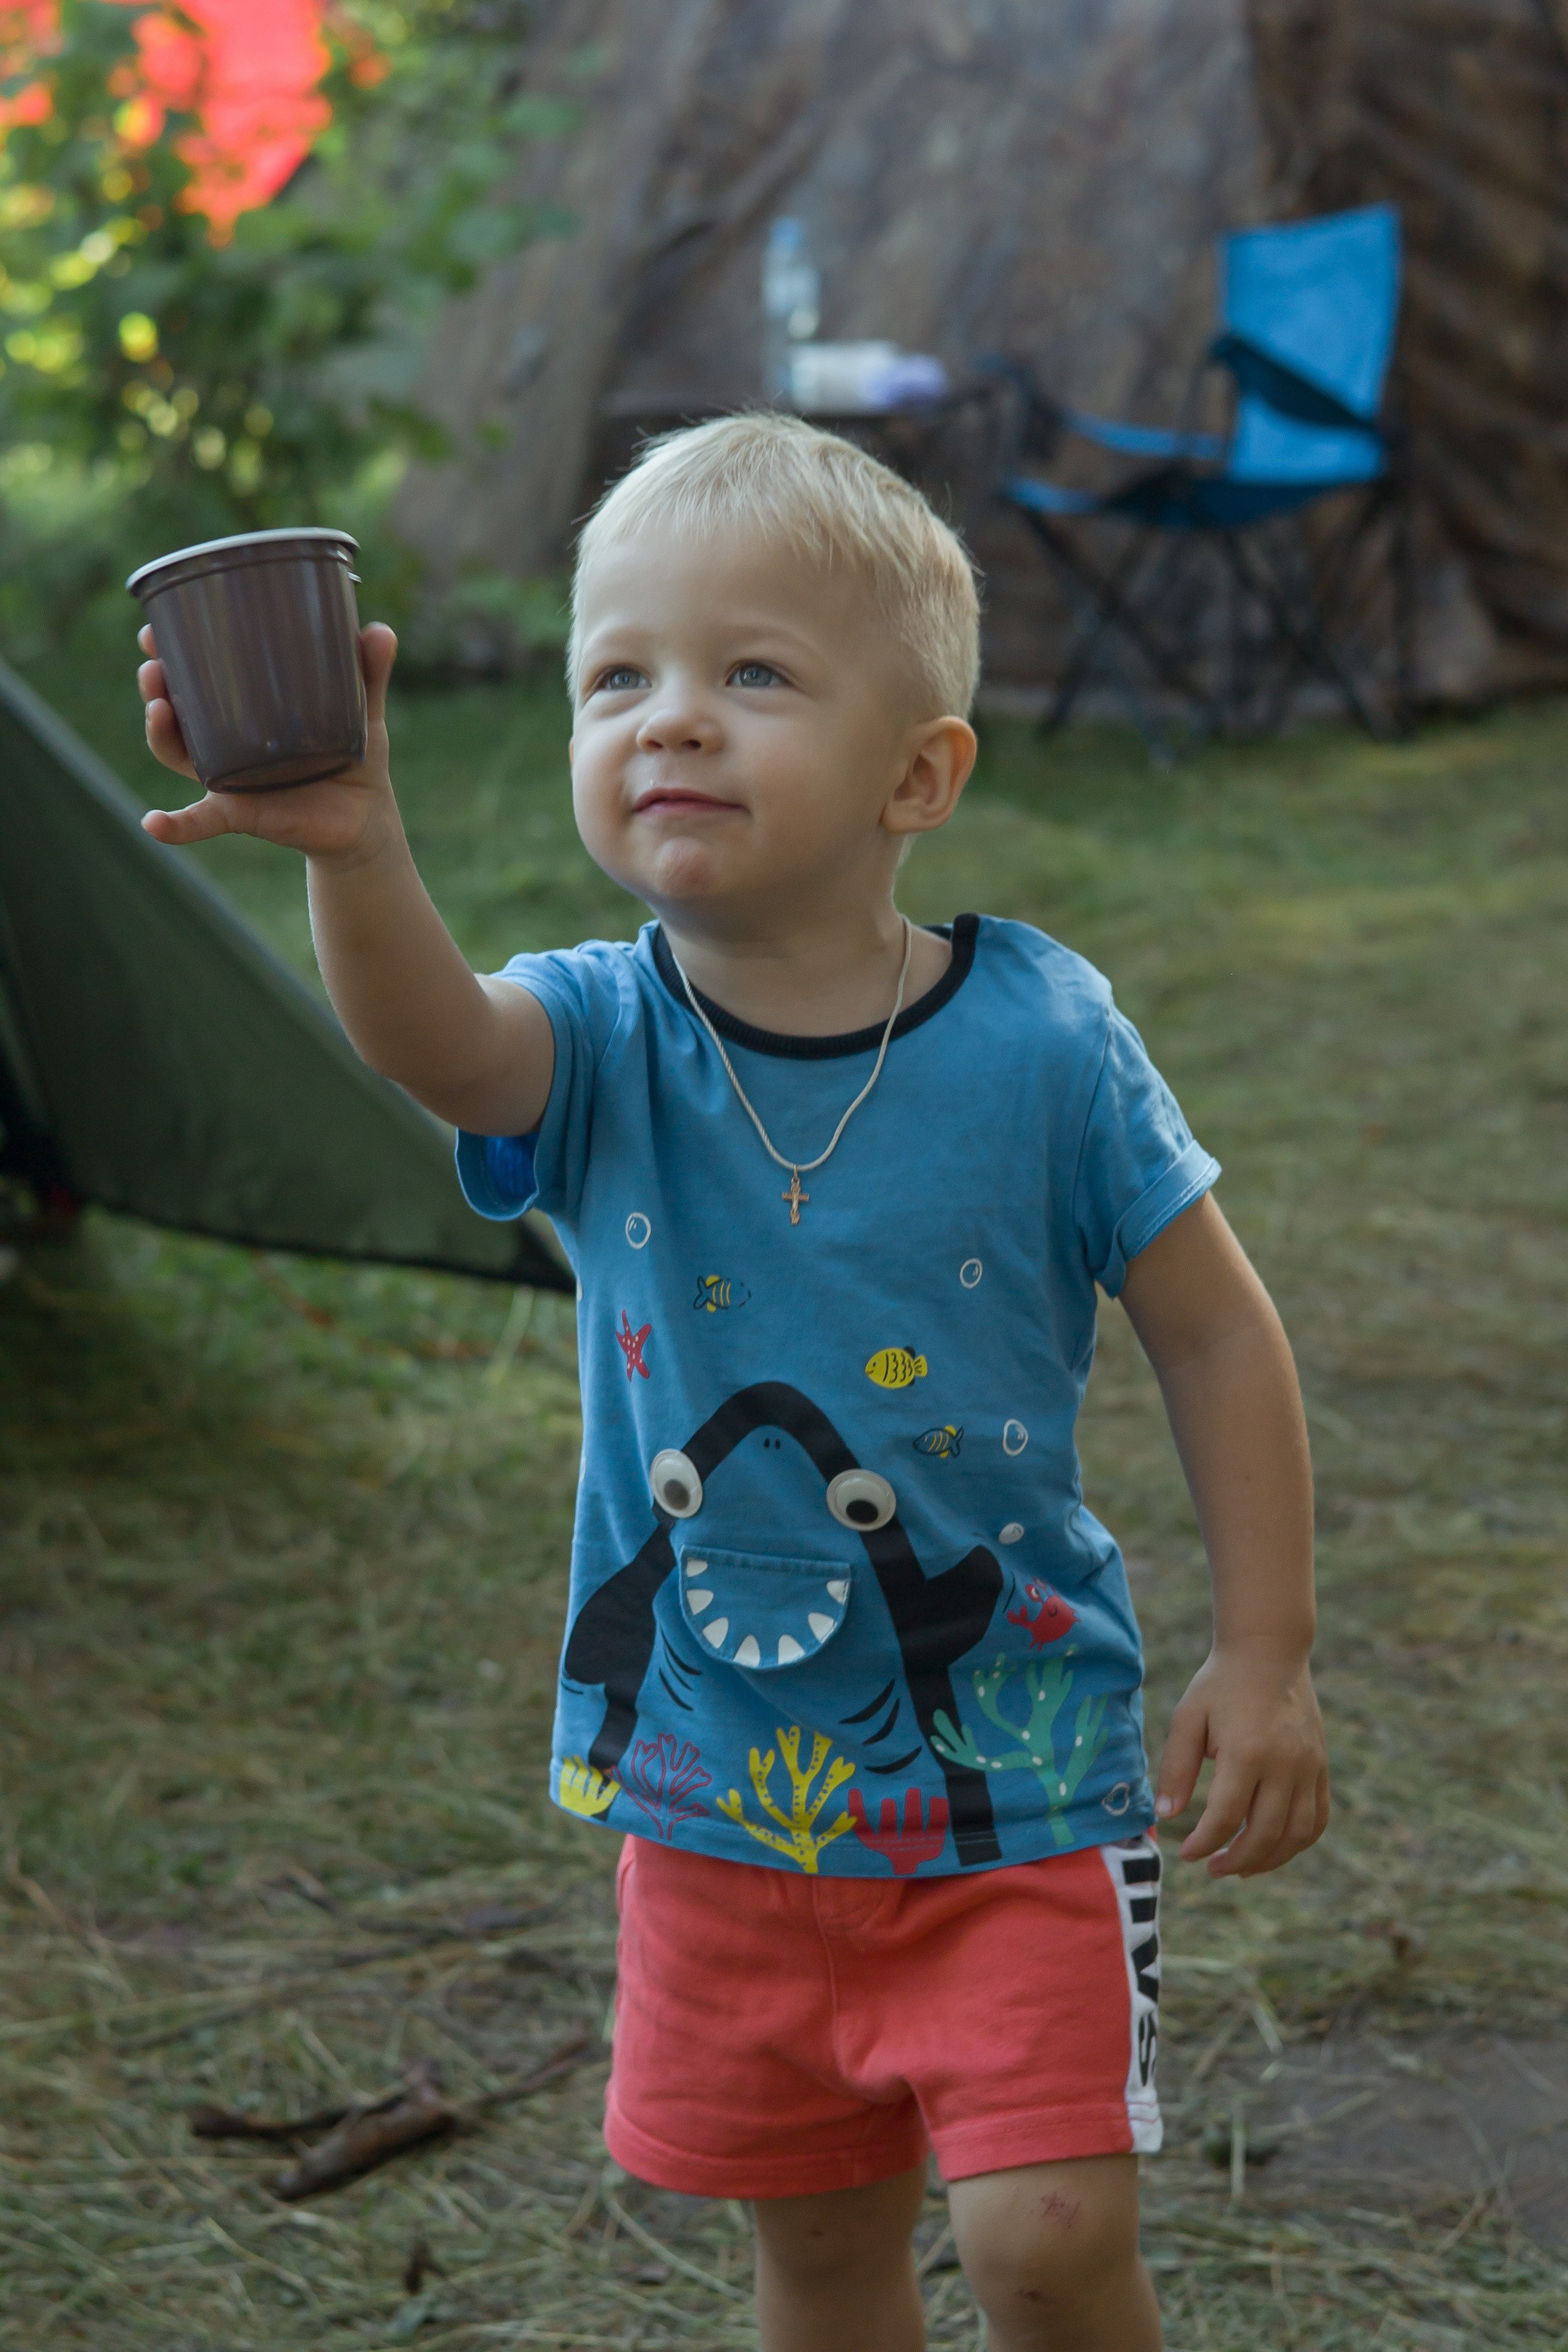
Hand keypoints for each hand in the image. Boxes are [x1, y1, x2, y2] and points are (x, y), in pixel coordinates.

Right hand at [137, 620, 399, 864]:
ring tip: (158, 710)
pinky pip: (200, 823)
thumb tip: (380, 630)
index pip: (198, 675)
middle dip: (156, 686)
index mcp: (247, 710)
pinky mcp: (242, 813)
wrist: (364, 821)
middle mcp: (228, 742)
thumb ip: (369, 674)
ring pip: (180, 756)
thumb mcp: (363, 711)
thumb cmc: (356, 758)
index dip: (170, 653)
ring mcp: (230, 779)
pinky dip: (175, 826)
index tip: (153, 632)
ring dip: (160, 735)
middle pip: (176, 711)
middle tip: (154, 667)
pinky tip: (152, 824)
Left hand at [1154, 1639, 1328, 1876]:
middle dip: (1237, 1861)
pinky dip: (1299, 1842)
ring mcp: (1309, 1766)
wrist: (1269, 1651)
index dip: (1205, 1842)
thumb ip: (1176, 1767)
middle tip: (1213, 1869)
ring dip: (1270, 1859)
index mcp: (1247, 1751)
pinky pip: (1319, 1817)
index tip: (1187, 1855)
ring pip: (1297, 1834)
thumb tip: (1166, 1814)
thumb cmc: (1220, 1684)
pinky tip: (1274, 1848)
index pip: (1227, 1816)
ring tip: (1242, 1867)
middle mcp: (1285, 1763)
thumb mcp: (1188, 1717)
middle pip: (1265, 1833)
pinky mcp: (1321, 1766)